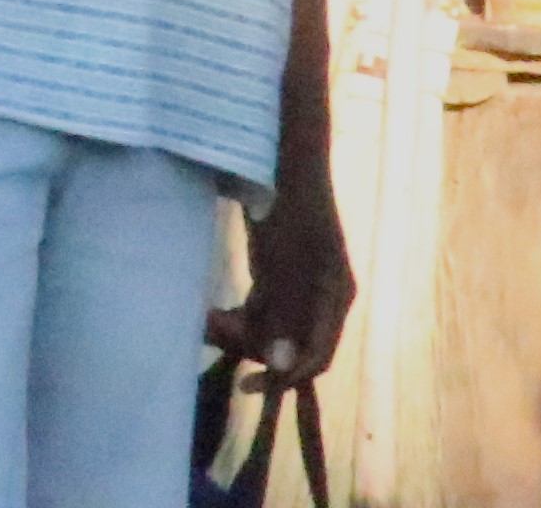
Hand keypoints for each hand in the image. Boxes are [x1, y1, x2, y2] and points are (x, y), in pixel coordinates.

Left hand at [208, 175, 353, 387]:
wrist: (280, 154)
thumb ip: (285, 310)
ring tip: (205, 319)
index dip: (283, 376)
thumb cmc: (286, 202)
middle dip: (252, 345)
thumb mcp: (283, 259)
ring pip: (272, 326)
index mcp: (335, 297)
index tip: (246, 385)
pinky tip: (212, 311)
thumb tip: (284, 365)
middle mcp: (323, 298)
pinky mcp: (280, 273)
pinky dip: (239, 313)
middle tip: (209, 330)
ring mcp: (301, 285)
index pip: (316, 356)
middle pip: (290, 344)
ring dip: (240, 330)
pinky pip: (262, 308)